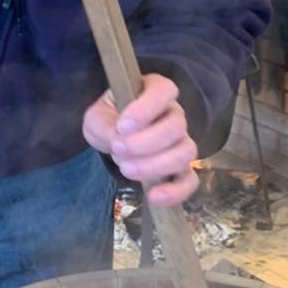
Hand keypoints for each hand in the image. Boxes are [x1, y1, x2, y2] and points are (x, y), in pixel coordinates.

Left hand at [83, 75, 198, 207]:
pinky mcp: (181, 169)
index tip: (122, 125)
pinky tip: (153, 197)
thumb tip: (117, 140)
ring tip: (126, 168)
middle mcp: (175, 114)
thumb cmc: (109, 119)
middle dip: (145, 142)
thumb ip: (104, 124)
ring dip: (155, 165)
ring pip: (185, 153)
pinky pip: (189, 181)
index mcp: (156, 91)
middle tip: (118, 149)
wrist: (115, 137)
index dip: (147, 108)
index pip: (165, 90)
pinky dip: (175, 192)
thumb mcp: (97, 116)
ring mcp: (181, 142)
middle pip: (177, 126)